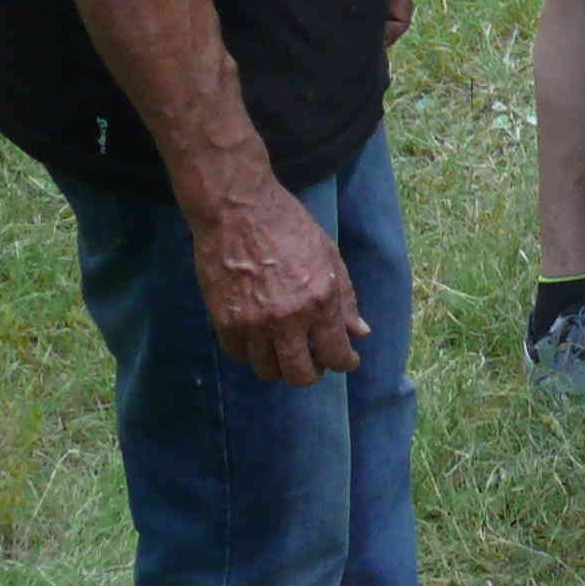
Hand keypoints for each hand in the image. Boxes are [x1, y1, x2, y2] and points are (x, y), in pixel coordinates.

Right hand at [195, 186, 366, 386]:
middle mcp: (288, 318)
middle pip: (300, 375)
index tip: (346, 359)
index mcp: (320, 299)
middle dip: (312, 373)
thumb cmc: (288, 226)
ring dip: (280, 365)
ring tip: (285, 349)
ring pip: (268, 371)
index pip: (336, 353)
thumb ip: (345, 299)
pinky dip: (252, 353)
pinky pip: (240, 355)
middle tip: (314, 363)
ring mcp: (253, 323)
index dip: (345, 362)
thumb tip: (360, 333)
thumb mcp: (329, 256)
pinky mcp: (225, 322)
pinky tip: (260, 338)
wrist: (238, 210)